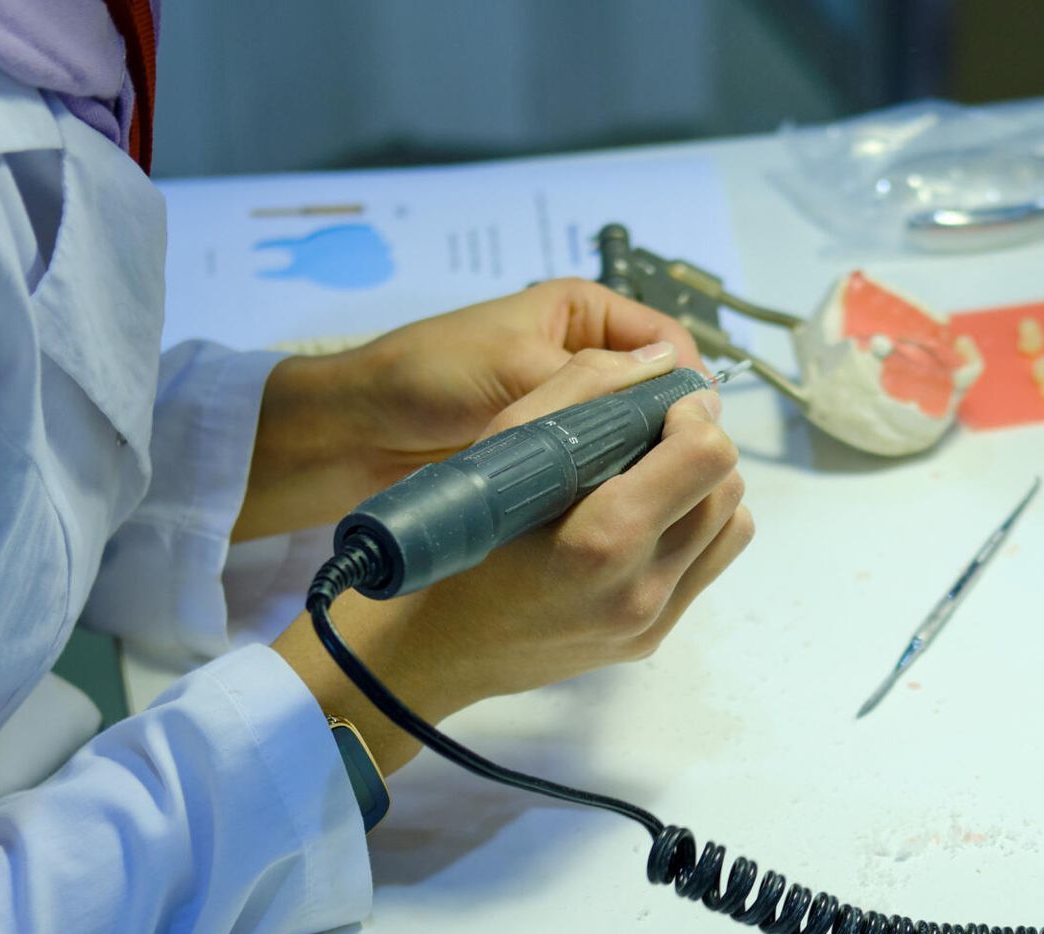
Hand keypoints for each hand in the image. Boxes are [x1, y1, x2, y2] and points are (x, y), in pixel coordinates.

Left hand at [235, 279, 703, 540]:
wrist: (356, 433)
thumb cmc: (427, 376)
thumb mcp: (515, 363)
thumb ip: (595, 375)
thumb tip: (680, 383)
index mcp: (584, 312)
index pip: (668, 342)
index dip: (683, 384)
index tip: (688, 430)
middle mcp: (585, 358)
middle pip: (654, 395)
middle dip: (662, 429)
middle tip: (666, 473)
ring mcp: (568, 413)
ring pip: (629, 438)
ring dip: (634, 463)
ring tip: (642, 495)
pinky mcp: (549, 459)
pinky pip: (597, 471)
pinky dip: (605, 487)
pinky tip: (612, 510)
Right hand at [272, 343, 750, 775]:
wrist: (434, 646)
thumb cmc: (457, 540)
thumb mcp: (500, 447)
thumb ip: (579, 392)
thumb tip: (658, 366)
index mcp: (601, 541)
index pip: (708, 457)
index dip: (695, 417)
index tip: (665, 407)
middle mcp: (636, 590)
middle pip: (727, 489)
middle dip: (700, 450)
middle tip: (655, 438)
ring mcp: (647, 622)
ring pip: (730, 529)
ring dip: (703, 492)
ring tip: (651, 481)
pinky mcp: (649, 640)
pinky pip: (706, 567)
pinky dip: (690, 533)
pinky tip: (643, 524)